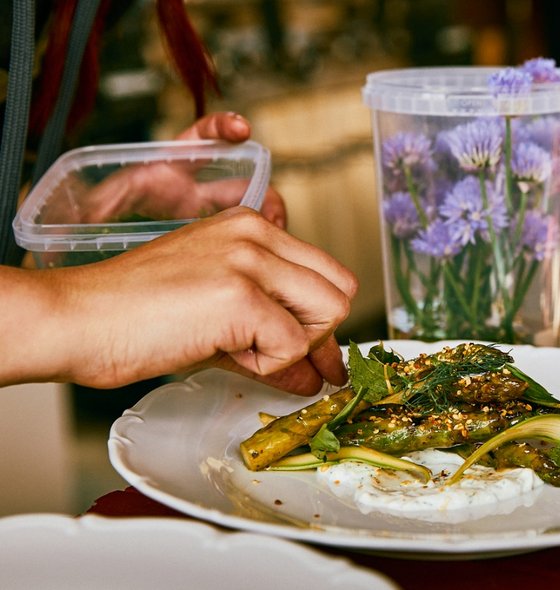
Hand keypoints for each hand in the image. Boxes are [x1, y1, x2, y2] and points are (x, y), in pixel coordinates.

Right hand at [35, 208, 355, 394]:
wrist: (76, 320)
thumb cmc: (133, 315)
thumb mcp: (218, 310)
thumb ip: (274, 329)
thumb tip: (322, 372)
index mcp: (252, 226)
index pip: (328, 272)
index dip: (321, 319)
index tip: (304, 352)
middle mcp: (256, 233)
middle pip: (340, 291)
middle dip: (317, 335)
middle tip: (272, 357)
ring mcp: (250, 261)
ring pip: (329, 314)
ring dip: (294, 349)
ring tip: (241, 352)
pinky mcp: (240, 297)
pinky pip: (293, 346)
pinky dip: (269, 366)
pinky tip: (225, 356)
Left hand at [68, 113, 287, 228]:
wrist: (112, 246)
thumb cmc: (110, 215)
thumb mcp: (104, 202)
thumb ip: (95, 202)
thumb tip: (76, 209)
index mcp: (173, 165)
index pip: (203, 137)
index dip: (223, 127)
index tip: (242, 129)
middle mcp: (197, 186)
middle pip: (242, 185)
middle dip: (265, 195)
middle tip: (275, 214)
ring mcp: (209, 214)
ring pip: (250, 216)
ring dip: (266, 225)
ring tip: (274, 243)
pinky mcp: (214, 238)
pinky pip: (244, 241)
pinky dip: (257, 248)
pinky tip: (261, 264)